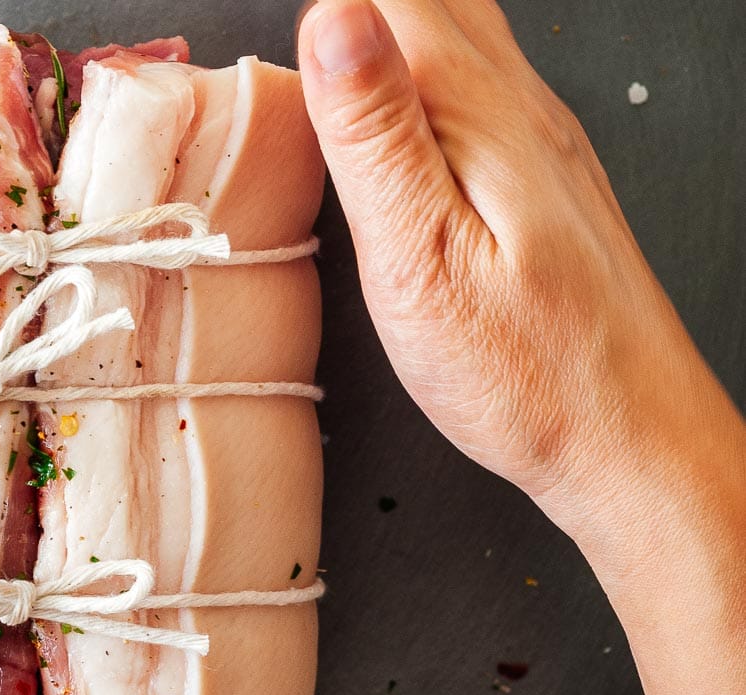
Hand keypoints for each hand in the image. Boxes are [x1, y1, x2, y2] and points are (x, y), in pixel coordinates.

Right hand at [295, 0, 738, 524]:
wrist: (629, 438)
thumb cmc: (526, 374)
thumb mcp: (419, 260)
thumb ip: (374, 136)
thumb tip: (333, 17)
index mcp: (476, 114)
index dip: (318, 28)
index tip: (279, 88)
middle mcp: (518, 104)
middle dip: (352, 21)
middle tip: (303, 104)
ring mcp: (538, 134)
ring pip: (454, 28)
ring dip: (386, 45)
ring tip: (333, 109)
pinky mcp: (539, 172)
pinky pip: (474, 81)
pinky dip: (418, 83)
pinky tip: (393, 138)